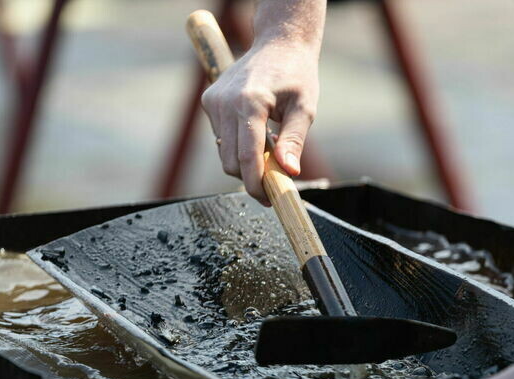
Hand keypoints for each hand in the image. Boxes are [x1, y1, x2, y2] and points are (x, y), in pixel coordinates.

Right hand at [201, 41, 318, 204]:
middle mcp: (225, 102)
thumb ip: (294, 141)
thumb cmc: (297, 75)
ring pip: (225, 153)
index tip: (270, 200)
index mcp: (250, 102)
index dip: (257, 184)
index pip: (248, 157)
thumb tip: (290, 173)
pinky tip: (258, 133)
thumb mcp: (304, 108)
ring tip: (271, 148)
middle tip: (277, 181)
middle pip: (232, 161)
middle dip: (252, 178)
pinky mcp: (209, 101)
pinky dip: (238, 145)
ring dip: (246, 161)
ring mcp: (213, 101)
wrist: (278, 44)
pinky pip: (222, 138)